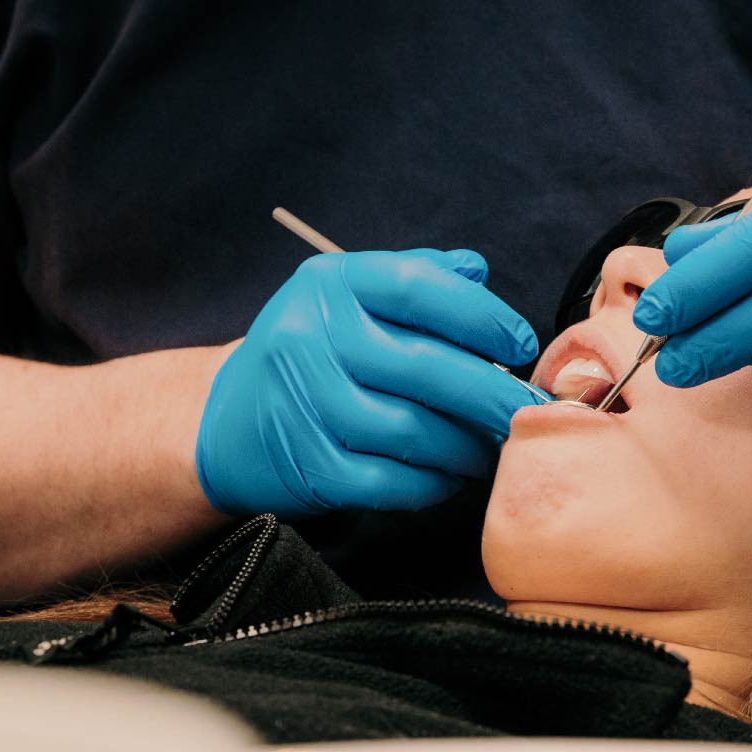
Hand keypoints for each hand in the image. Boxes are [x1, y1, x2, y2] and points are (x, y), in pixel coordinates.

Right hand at [195, 249, 543, 516]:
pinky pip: (391, 480)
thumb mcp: (347, 297)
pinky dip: (432, 482)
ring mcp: (305, 404)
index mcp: (329, 283)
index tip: (521, 345)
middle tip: (529, 412)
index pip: (421, 288)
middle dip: (492, 395)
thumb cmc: (309, 354)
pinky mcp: (306, 465)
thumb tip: (477, 269)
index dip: (483, 317)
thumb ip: (414, 277)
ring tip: (493, 447)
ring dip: (468, 446)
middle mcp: (310, 336)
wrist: (223, 420)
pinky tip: (449, 475)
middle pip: (426, 367)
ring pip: (414, 431)